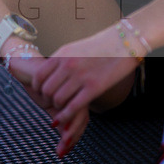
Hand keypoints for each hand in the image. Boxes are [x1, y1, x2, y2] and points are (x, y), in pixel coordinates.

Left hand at [32, 30, 138, 156]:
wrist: (125, 41)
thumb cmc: (101, 45)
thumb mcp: (76, 48)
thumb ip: (62, 60)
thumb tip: (49, 72)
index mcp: (62, 54)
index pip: (39, 76)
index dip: (38, 88)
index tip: (41, 93)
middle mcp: (69, 65)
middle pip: (47, 90)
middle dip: (47, 100)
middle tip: (51, 103)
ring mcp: (81, 76)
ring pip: (58, 99)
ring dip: (57, 108)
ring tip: (61, 108)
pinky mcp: (94, 87)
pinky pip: (73, 107)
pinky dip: (65, 117)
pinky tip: (63, 121)